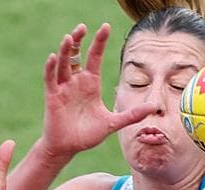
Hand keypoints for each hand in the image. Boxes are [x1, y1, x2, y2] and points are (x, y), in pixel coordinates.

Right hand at [39, 23, 157, 158]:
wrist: (68, 148)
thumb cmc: (88, 135)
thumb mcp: (113, 123)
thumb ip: (132, 114)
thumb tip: (154, 108)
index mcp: (91, 84)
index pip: (94, 57)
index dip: (99, 42)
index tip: (105, 27)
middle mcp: (76, 81)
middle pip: (76, 55)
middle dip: (78, 40)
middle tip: (82, 27)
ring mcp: (64, 87)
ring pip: (63, 63)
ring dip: (65, 51)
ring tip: (68, 38)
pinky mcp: (53, 96)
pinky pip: (50, 78)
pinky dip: (50, 68)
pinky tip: (53, 57)